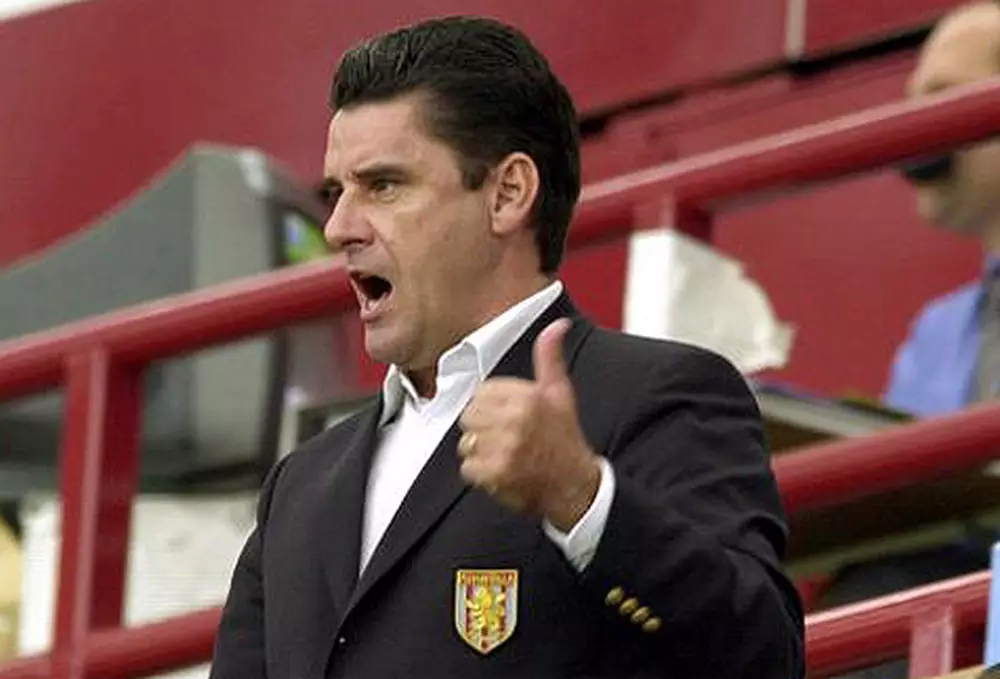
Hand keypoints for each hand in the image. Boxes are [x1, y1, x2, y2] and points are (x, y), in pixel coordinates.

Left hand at [458, 318, 601, 531]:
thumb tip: (557, 326)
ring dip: (480, 451)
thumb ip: (550, 357)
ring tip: (505, 454)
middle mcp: (515, 420)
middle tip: (506, 437)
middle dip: (483, 427)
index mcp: (527, 397)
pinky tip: (501, 471)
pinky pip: (468, 467)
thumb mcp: (560, 393)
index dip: (492, 406)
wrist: (574, 485)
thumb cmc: (564, 439)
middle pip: (470, 416)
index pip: (482, 392)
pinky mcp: (495, 472)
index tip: (508, 417)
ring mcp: (504, 447)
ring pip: (466, 442)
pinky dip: (480, 473)